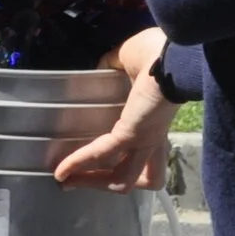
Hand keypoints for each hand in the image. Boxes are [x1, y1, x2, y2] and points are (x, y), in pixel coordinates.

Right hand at [53, 31, 175, 189]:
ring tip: (68, 180)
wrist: (173, 52)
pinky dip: (78, 162)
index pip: (146, 155)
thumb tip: (100, 67)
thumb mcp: (130, 60)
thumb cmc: (159, 53)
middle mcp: (152, 137)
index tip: (99, 164)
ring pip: (120, 179)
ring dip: (91, 182)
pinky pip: (100, 154)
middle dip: (105, 183)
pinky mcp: (130, 134)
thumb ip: (114, 66)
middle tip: (77, 181)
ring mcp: (143, 139)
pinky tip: (61, 169)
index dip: (126, 162)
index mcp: (155, 122)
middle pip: (136, 178)